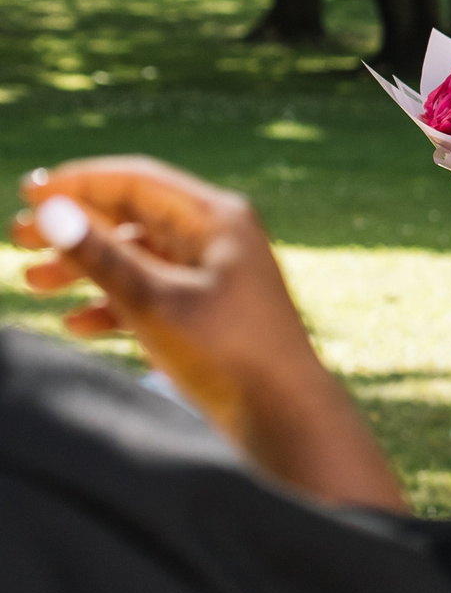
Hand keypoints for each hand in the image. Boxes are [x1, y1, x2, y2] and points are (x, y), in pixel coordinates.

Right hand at [11, 156, 403, 510]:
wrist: (282, 411)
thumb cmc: (226, 349)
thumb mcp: (152, 299)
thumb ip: (100, 255)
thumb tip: (51, 209)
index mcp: (217, 218)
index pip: (137, 181)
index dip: (78, 183)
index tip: (27, 193)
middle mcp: (218, 237)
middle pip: (132, 216)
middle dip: (74, 226)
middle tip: (16, 237)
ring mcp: (214, 273)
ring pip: (137, 258)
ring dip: (85, 268)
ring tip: (33, 283)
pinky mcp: (209, 310)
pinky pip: (151, 293)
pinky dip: (113, 304)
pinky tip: (76, 323)